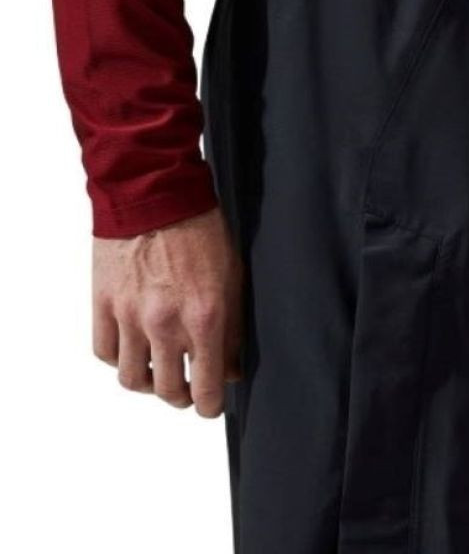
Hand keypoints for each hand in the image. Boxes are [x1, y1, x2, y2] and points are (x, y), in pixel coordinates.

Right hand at [92, 207, 242, 416]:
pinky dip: (120, 359)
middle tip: (189, 389)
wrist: (157, 194)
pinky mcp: (103, 303)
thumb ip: (233, 328)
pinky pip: (105, 352)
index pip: (205, 388)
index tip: (211, 405)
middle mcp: (165, 323)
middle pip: (168, 391)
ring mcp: (129, 315)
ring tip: (161, 373)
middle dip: (182, 397)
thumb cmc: (202, 231)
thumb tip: (229, 368)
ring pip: (133, 379)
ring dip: (149, 384)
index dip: (209, 406)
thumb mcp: (233, 278)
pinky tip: (135, 349)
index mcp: (205, 317)